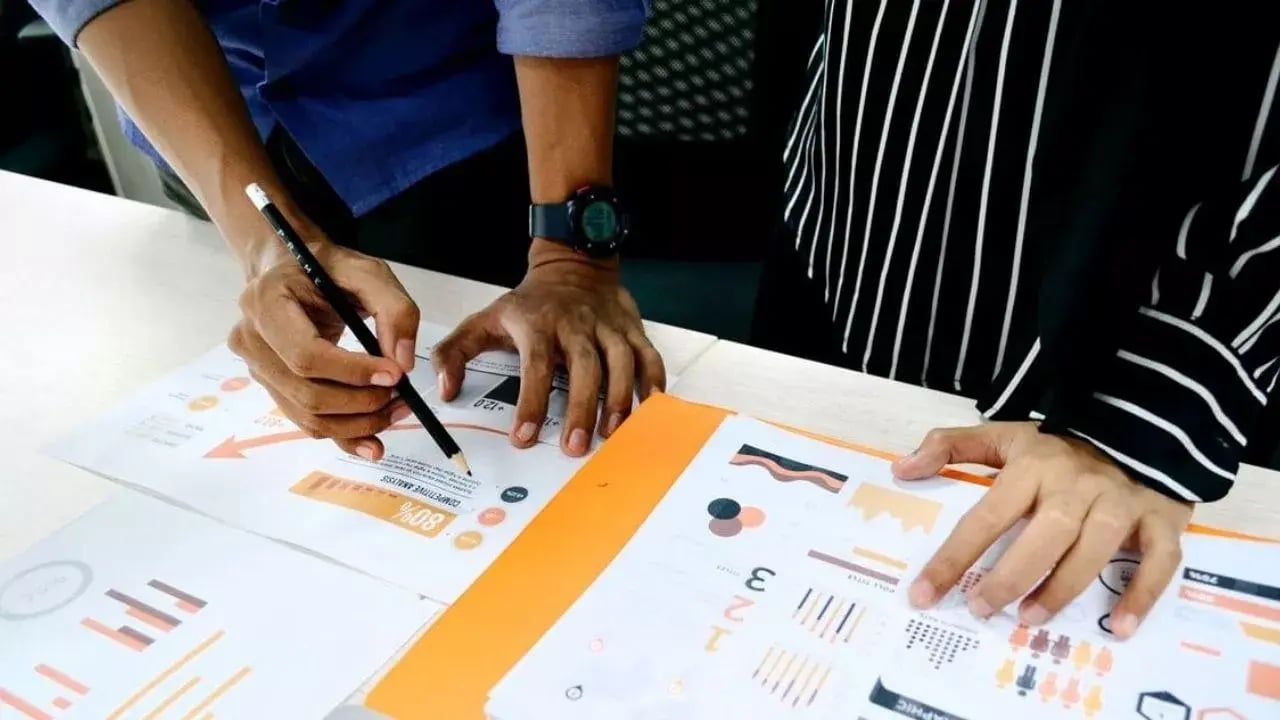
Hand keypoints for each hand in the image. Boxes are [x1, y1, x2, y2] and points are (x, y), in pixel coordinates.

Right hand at [228, 236, 420, 460]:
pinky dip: (344, 435)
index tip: (394, 374)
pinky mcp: (272, 387)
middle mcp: (251, 339)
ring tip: (396, 410)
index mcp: (266, 302)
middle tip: (402, 395)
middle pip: (307, 393)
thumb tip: (402, 363)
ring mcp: (257, 367)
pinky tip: (374, 441)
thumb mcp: (369, 273)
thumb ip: (394, 310)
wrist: (292, 270)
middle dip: (361, 402)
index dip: (353, 372)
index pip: (306, 354)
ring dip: (358, 423)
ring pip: (308, 416)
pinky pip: (307, 422)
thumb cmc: (329, 268)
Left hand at [432, 241, 665, 456]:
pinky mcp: (631, 327)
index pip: (534, 365)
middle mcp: (575, 324)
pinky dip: (653, 380)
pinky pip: (647, 353)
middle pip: (583, 366)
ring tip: (612, 434)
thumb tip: (445, 391)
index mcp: (537, 324)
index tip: (525, 437)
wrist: (572, 264)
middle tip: (576, 447)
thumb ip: (455, 354)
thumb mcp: (483, 320)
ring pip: (620, 360)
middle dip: (581, 408)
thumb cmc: (528, 304)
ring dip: (618, 398)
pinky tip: (649, 407)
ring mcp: (607, 325)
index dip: (531, 403)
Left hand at [892, 423, 1191, 638]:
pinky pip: (1159, 561)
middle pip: (1044, 535)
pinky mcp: (1163, 518)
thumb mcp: (1004, 434)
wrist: (1141, 419)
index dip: (954, 557)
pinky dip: (1142, 595)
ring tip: (1030, 618)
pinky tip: (1119, 626)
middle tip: (981, 608)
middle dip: (1010, 576)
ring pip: (1095, 549)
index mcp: (1034, 466)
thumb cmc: (1060, 443)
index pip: (986, 515)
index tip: (924, 593)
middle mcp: (1077, 485)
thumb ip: (952, 447)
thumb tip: (901, 469)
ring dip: (1063, 588)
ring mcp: (1123, 502)